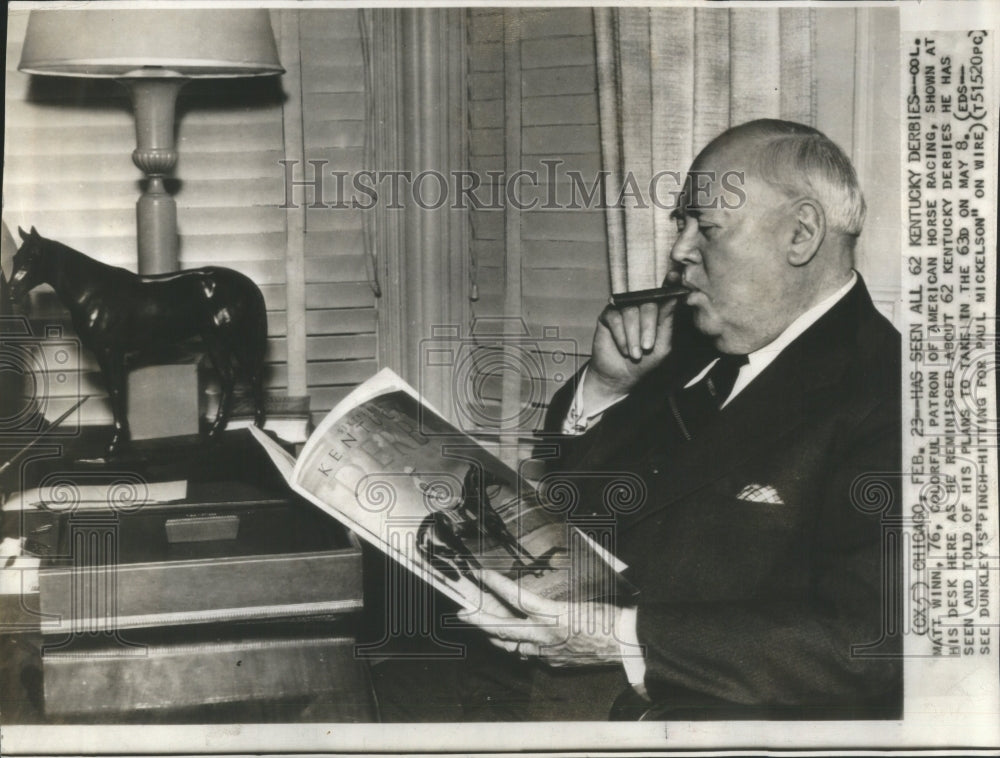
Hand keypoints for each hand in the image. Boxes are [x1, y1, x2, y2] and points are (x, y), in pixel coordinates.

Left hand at [458, 569, 623, 667]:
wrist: (626, 645)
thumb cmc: (608, 618)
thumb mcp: (579, 602)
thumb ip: (552, 603)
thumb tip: (534, 599)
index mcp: (553, 616)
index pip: (517, 598)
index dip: (497, 585)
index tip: (481, 574)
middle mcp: (545, 636)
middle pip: (502, 628)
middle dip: (479, 620)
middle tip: (462, 613)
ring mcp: (547, 652)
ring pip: (510, 646)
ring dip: (493, 635)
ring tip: (481, 626)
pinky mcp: (553, 662)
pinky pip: (528, 655)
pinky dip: (518, 646)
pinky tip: (513, 642)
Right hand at [586, 277, 677, 401]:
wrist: (621, 376)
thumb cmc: (645, 361)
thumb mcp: (662, 344)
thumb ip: (667, 321)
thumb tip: (673, 297)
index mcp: (657, 310)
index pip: (664, 293)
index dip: (669, 283)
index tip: (674, 276)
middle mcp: (640, 305)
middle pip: (647, 302)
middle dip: (648, 326)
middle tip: (647, 346)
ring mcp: (623, 308)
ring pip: (630, 311)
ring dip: (633, 335)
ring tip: (635, 354)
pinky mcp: (608, 315)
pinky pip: (615, 318)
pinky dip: (621, 336)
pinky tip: (624, 349)